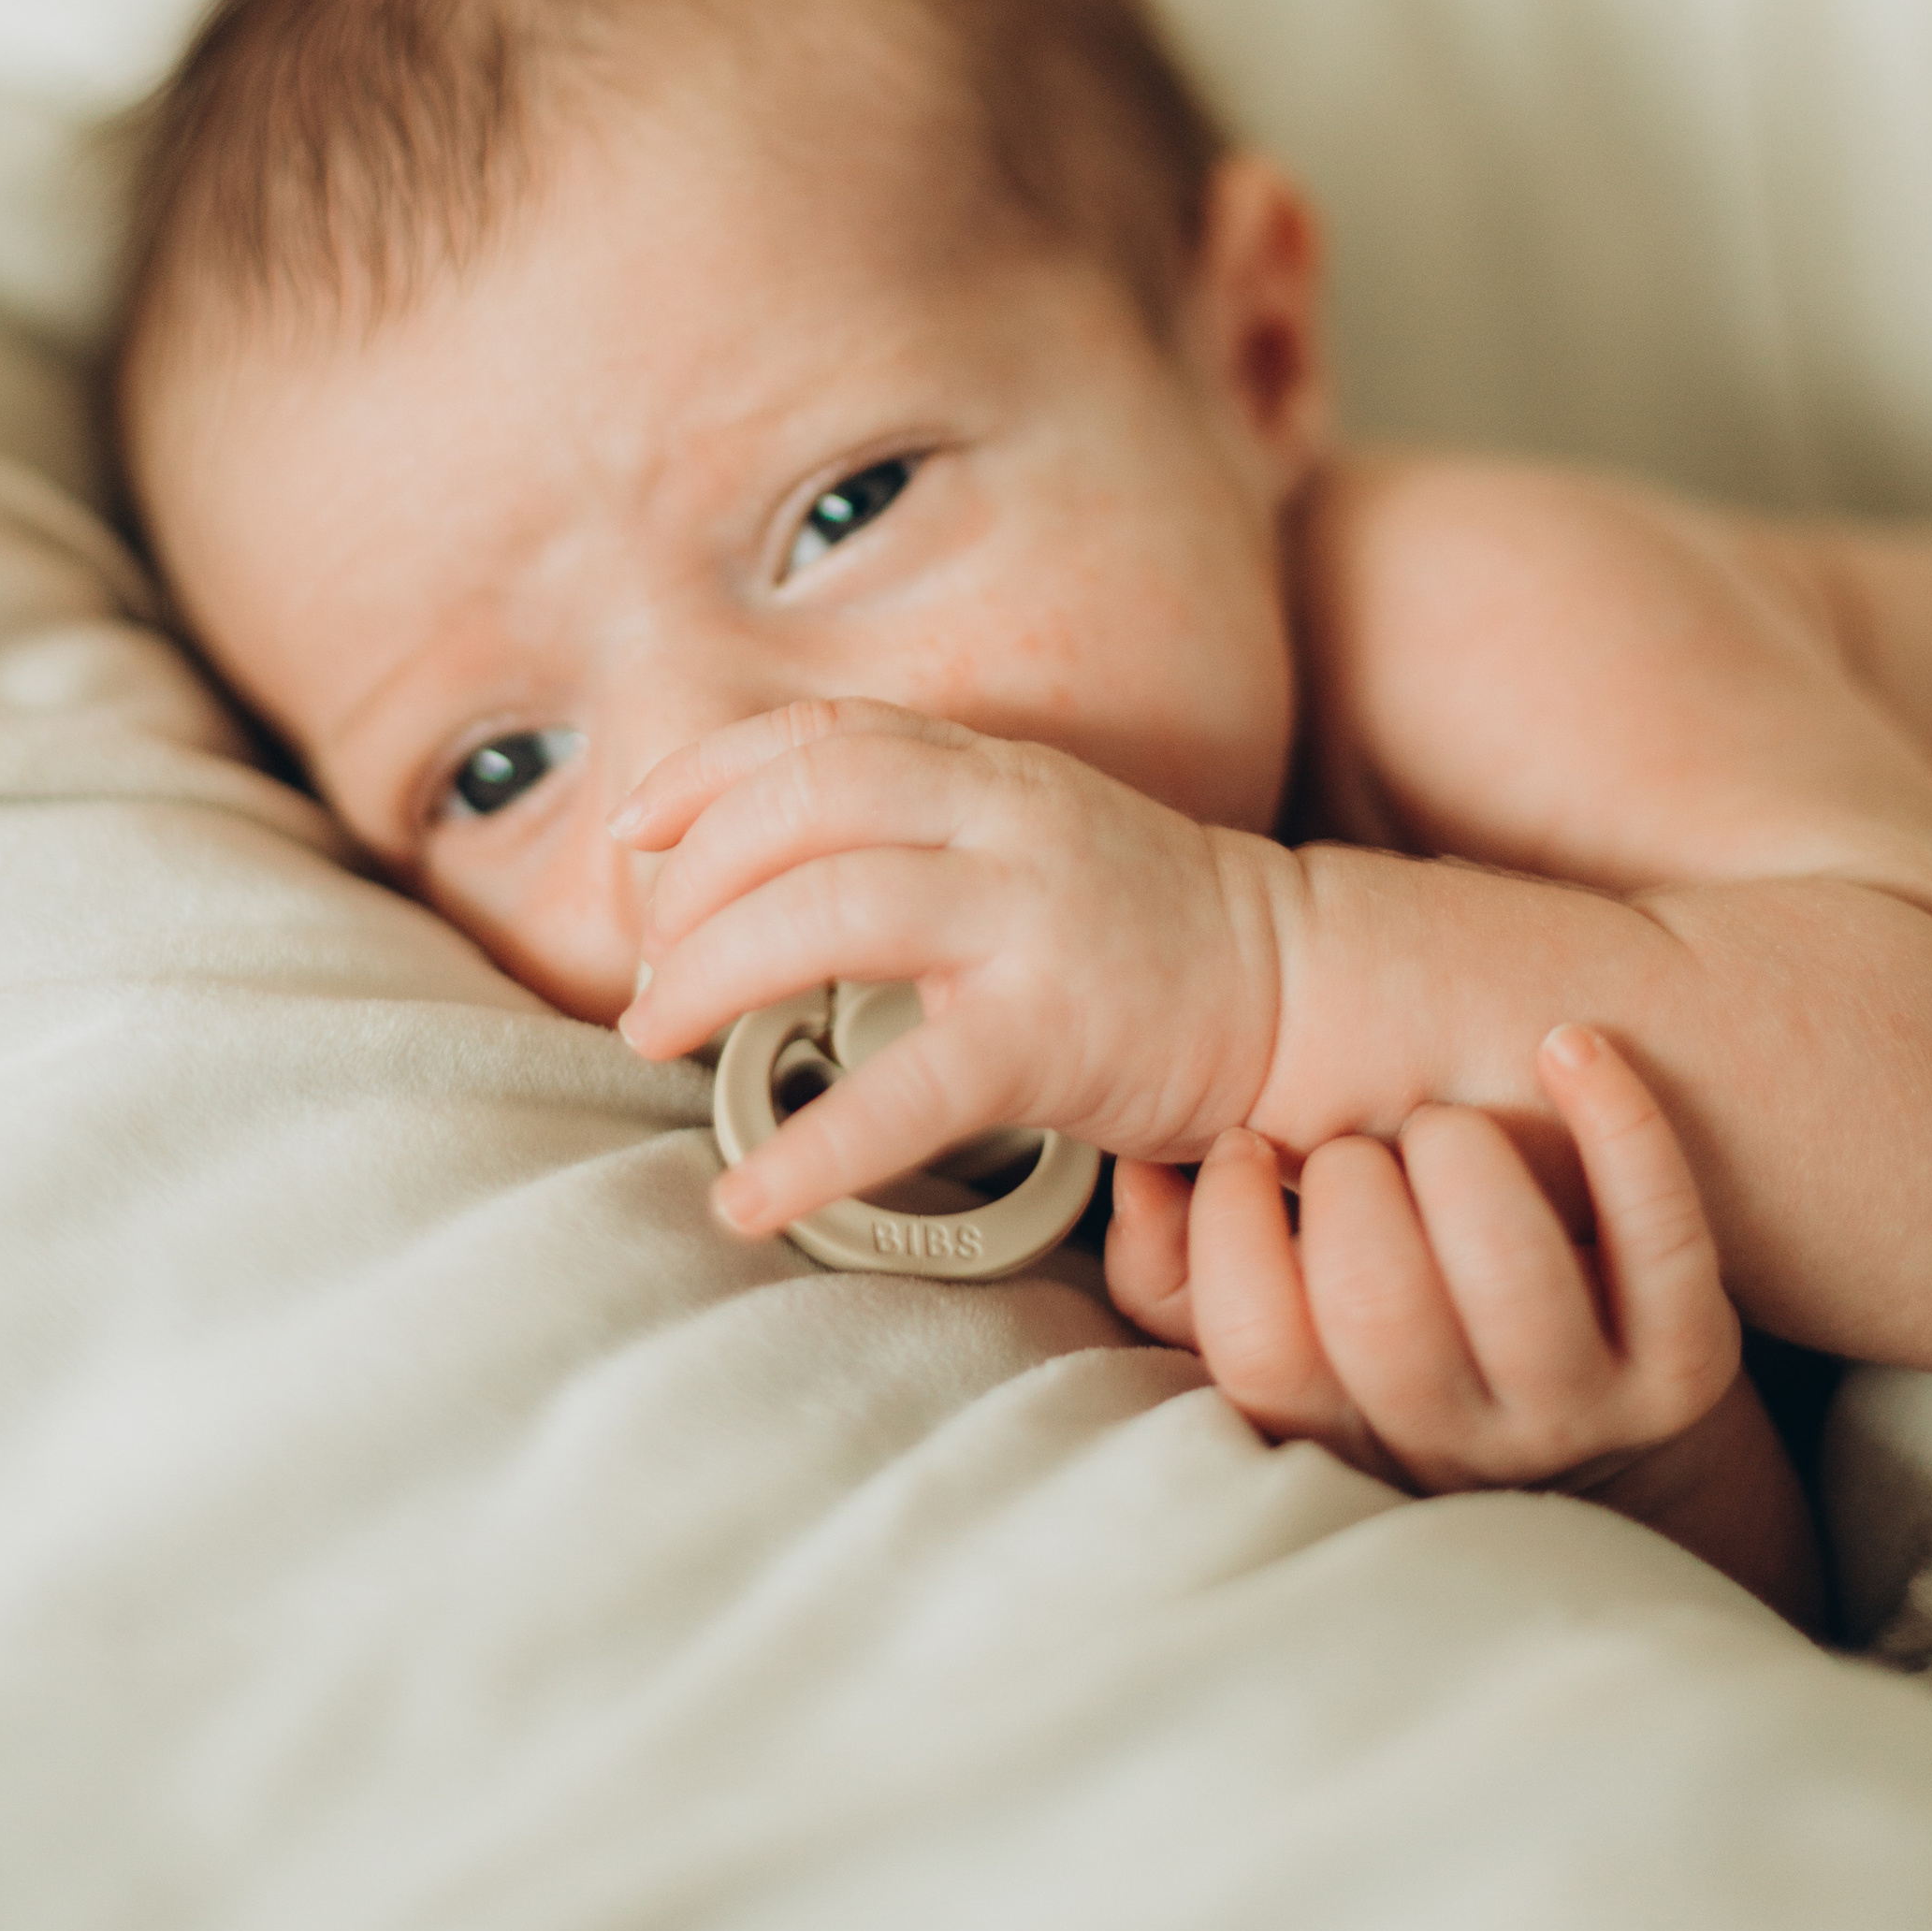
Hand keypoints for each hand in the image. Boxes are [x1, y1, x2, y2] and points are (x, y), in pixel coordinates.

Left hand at [614, 698, 1286, 1235]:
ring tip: (657, 1040)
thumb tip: (748, 871)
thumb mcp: (1026, 829)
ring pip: (829, 911)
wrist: (1299, 989)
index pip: (819, 735)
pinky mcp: (1055, 1034)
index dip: (705, 771)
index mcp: (987, 770)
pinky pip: (907, 1090)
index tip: (631, 828)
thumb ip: (915, 822)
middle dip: (690, 888)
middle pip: (800, 809)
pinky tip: (748, 1195)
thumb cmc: (1139, 926)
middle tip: (646, 976)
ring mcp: (1031, 921)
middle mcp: (1004, 820)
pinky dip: (810, 1147)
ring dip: (711, 974)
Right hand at [1105, 1024, 1742, 1498]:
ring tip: (1445, 1119)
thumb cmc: (1387, 1309)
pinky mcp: (1686, 1366)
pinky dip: (1619, 1125)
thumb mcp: (1267, 1307)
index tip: (1249, 1144)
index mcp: (1336, 1425)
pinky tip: (1568, 1048)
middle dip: (1354, 1181)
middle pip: (1385, 1321)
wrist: (1581, 1393)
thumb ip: (1172, 1254)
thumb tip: (1145, 1171)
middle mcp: (1454, 1439)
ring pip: (1519, 1290)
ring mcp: (1578, 1409)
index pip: (1259, 1353)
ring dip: (1464, 1157)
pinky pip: (1663, 1238)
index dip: (1235, 1224)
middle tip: (1359, 1136)